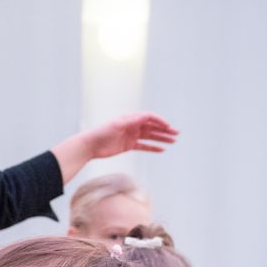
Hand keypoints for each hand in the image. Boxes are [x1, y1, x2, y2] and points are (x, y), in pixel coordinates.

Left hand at [52, 112, 178, 182]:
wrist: (90, 145)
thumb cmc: (101, 133)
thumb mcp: (117, 125)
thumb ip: (131, 121)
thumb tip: (145, 116)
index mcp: (130, 118)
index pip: (149, 117)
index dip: (160, 121)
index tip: (168, 126)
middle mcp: (132, 126)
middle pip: (152, 127)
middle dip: (165, 130)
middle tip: (176, 134)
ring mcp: (131, 136)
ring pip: (150, 137)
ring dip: (162, 139)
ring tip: (173, 141)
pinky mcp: (129, 146)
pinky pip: (144, 146)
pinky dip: (153, 148)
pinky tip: (162, 150)